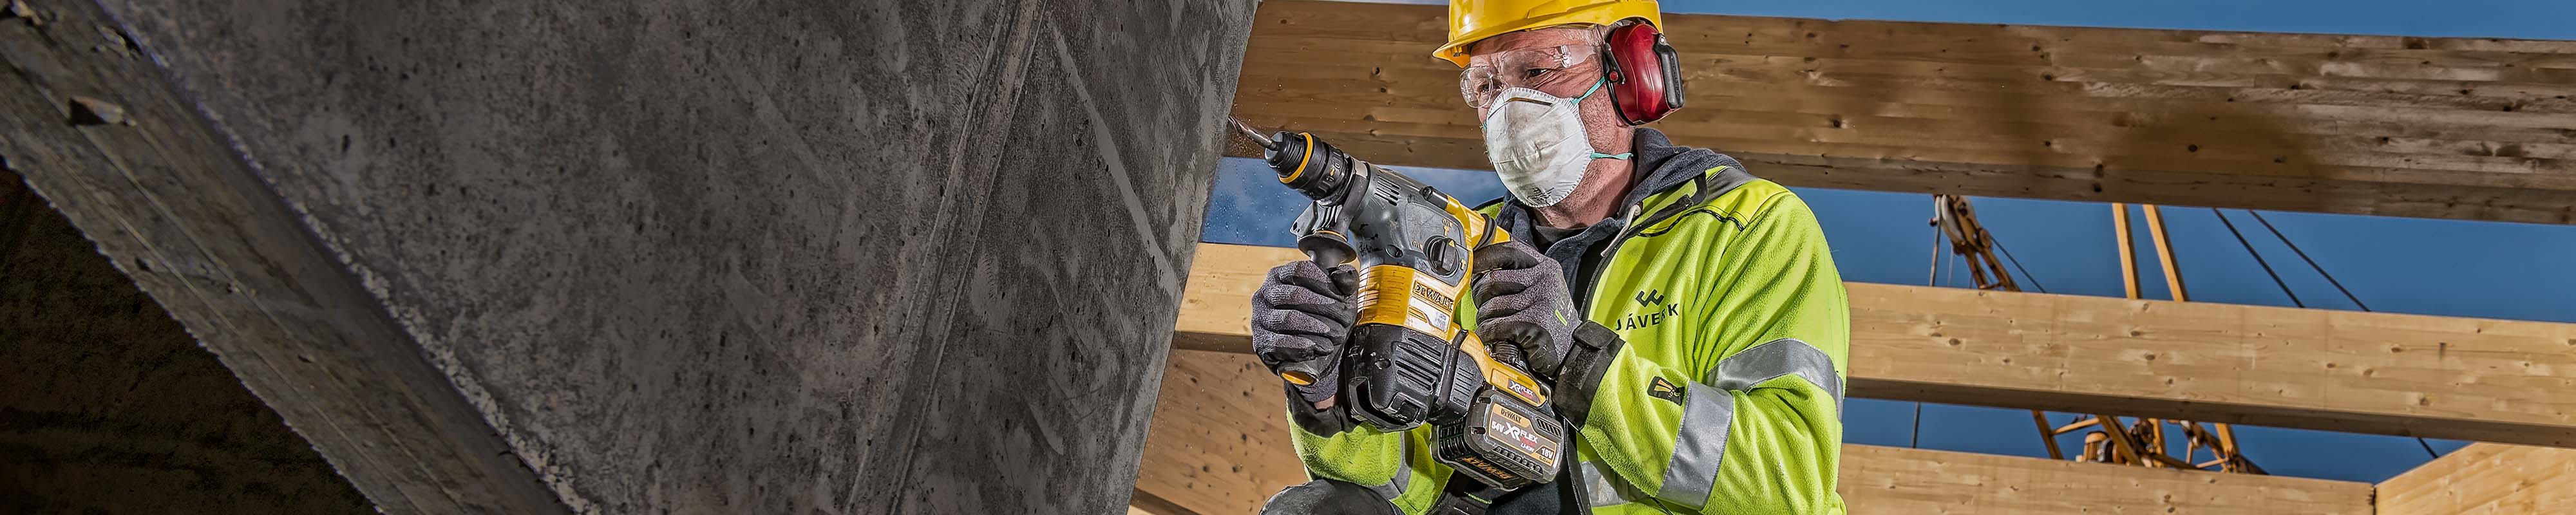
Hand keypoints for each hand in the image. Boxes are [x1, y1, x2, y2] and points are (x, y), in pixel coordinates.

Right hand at [1251, 260, 1357, 405]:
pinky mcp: (1260, 342)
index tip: (1342, 297)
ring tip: (1336, 335)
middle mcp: (1265, 293)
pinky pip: (1279, 343)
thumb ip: (1345, 281)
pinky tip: (1320, 348)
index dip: (1324, 282)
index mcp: (1280, 275)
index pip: (1299, 270)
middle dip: (1326, 308)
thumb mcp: (1337, 296)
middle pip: (1295, 294)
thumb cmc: (1322, 316)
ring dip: (1317, 327)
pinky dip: (1303, 346)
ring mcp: (1259, 318)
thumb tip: (1343, 276)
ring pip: (1288, 319)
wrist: (1307, 351)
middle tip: (1346, 320)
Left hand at [1472, 240, 1576, 378]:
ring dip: (1484, 318)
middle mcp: (1544, 280)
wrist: (1575, 351)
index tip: (1471, 264)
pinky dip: (1488, 333)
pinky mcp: (1534, 322)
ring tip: (1492, 325)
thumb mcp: (1543, 289)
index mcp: (1545, 268)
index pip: (1509, 251)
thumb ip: (1520, 277)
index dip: (1485, 256)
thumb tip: (1480, 272)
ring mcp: (1540, 300)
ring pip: (1491, 305)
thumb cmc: (1553, 321)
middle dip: (1480, 296)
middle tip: (1483, 307)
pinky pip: (1496, 325)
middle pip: (1493, 279)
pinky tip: (1494, 337)